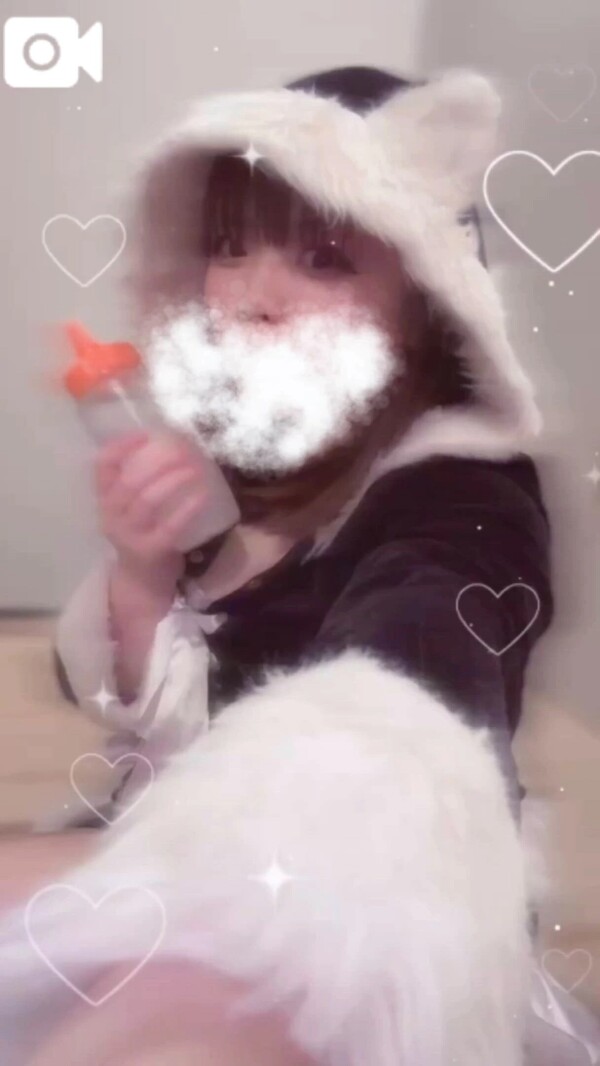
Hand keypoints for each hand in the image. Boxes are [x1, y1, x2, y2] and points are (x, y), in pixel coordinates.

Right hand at [94, 430, 209, 592]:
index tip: (145, 433)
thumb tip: (171, 445)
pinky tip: (203, 495)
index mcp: (105, 501)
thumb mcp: (130, 509)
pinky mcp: (150, 551)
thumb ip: (139, 482)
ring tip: (195, 468)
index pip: (102, 467)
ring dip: (171, 481)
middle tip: (183, 448)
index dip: (120, 447)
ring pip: (146, 501)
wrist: (141, 584)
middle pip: (128, 481)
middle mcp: (110, 516)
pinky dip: (187, 508)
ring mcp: (129, 535)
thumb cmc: (141, 535)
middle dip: (156, 461)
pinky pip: (169, 526)